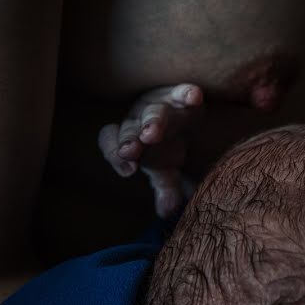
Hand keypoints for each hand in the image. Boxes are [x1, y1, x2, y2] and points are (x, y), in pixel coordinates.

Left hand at [97, 84, 202, 217]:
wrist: (185, 118)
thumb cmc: (168, 147)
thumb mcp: (166, 171)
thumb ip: (166, 190)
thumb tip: (167, 212)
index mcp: (129, 139)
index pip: (110, 142)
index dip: (113, 153)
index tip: (127, 170)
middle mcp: (139, 120)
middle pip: (130, 129)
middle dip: (129, 140)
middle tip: (130, 152)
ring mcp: (160, 106)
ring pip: (154, 113)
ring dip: (152, 122)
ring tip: (152, 134)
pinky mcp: (181, 96)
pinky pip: (182, 92)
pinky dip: (186, 94)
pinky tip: (194, 97)